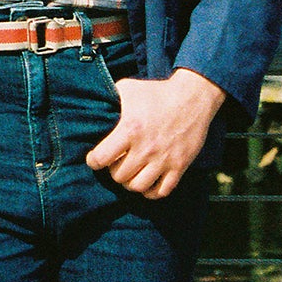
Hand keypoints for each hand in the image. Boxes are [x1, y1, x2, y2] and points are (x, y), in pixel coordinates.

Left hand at [84, 67, 225, 198]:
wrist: (192, 98)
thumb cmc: (155, 93)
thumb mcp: (127, 89)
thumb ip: (109, 100)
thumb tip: (90, 107)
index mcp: (130, 129)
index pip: (102, 158)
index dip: (94, 161)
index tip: (94, 158)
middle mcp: (146, 148)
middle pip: (119, 176)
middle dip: (112, 171)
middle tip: (114, 163)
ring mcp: (164, 159)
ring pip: (138, 186)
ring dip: (130, 182)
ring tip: (129, 172)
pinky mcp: (180, 165)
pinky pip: (162, 191)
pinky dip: (151, 192)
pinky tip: (146, 182)